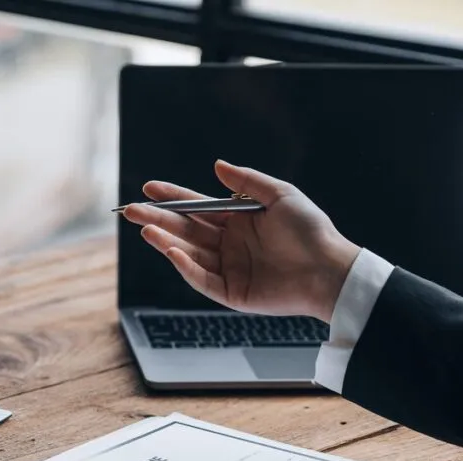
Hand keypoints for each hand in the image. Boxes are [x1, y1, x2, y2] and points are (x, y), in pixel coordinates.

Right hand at [121, 160, 361, 322]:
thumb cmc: (311, 230)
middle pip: (185, 230)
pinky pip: (202, 279)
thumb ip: (246, 182)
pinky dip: (186, 267)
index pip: (197, 207)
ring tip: (146, 230)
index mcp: (238, 220)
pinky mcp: (231, 293)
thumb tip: (215, 166)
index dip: (172, 198)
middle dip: (157, 220)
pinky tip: (172, 252)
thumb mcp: (281, 195)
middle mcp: (228, 244)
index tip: (148, 188)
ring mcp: (228, 269)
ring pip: (188, 254)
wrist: (331, 269)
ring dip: (165, 242)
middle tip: (131, 211)